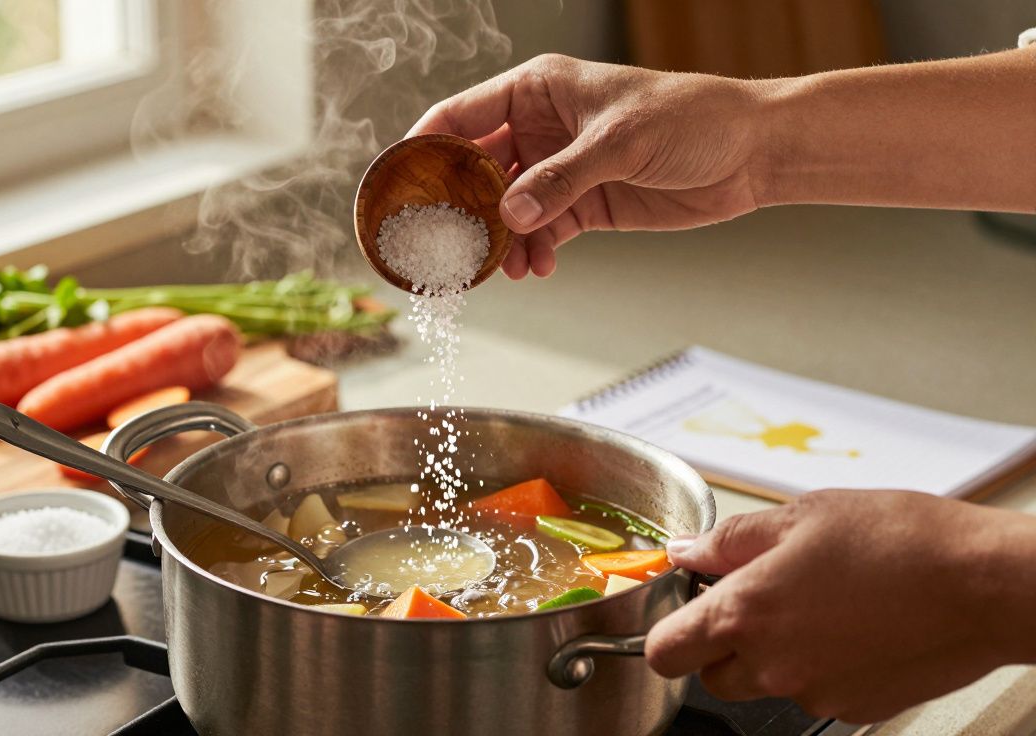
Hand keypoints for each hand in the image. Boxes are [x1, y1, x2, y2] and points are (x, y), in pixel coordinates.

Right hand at [408, 54, 768, 278]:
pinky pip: (540, 232)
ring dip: (498, 240)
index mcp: (536, 90)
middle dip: (459, 208)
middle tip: (444, 245)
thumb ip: (562, 179)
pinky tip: (537, 269)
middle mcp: (539, 128)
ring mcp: (559, 169)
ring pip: (505, 209)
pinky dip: (533, 252)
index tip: (400, 186)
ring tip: (500, 269)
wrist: (752, 152)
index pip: (460, 116)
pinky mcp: (583, 205)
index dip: (424, 149)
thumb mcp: (620, 142)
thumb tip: (510, 214)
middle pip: (476, 169)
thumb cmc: (693, 118)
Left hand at [645, 489, 1035, 722]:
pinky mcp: (855, 706)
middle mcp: (772, 665)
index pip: (664, 650)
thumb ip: (730, 540)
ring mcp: (814, 692)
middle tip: (757, 597)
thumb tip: (686, 551)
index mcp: (745, 613)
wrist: (983, 584)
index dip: (667, 630)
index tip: (683, 607)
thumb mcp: (801, 516)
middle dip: (722, 642)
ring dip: (771, 655)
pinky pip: (814, 690)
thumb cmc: (900, 541)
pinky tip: (851, 625)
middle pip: (711, 674)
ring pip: (762, 684)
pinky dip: (820, 665)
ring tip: (815, 604)